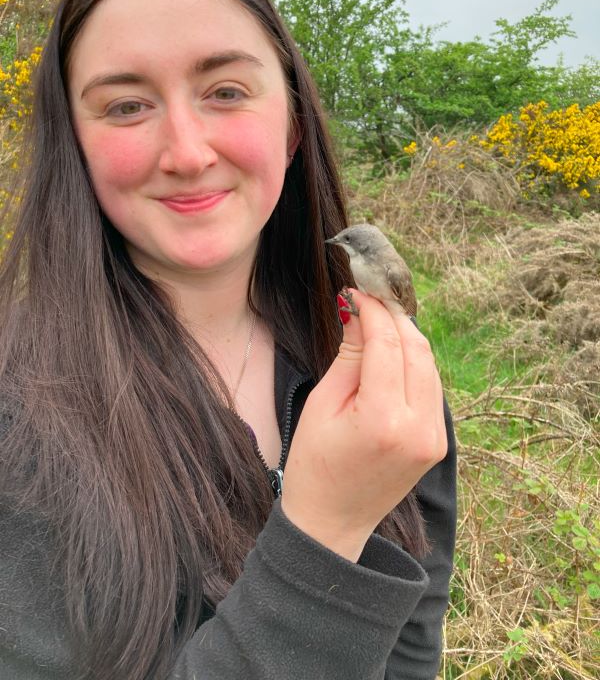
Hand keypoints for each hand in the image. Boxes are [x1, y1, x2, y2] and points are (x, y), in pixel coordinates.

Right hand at [281, 290, 446, 561]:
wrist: (332, 522)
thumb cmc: (314, 465)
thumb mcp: (323, 404)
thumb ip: (350, 355)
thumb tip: (360, 311)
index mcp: (384, 419)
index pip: (388, 344)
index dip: (373, 311)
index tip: (357, 291)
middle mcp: (419, 426)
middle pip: (417, 349)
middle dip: (394, 318)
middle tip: (369, 299)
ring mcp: (435, 436)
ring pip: (430, 364)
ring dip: (407, 337)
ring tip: (378, 322)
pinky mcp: (438, 441)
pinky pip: (432, 386)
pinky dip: (415, 363)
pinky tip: (393, 353)